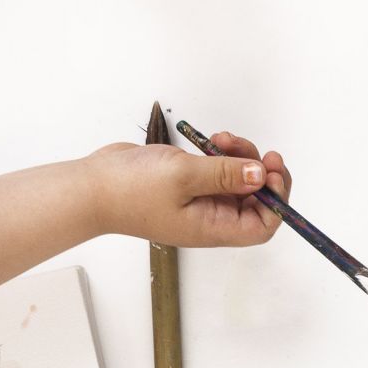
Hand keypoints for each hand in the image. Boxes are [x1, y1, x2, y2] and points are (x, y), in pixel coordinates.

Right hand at [88, 131, 291, 247]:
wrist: (91, 186)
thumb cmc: (129, 190)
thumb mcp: (184, 177)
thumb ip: (226, 174)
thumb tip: (261, 176)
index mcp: (212, 227)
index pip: (261, 227)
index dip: (276, 202)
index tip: (272, 173)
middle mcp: (209, 218)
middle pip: (254, 201)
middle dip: (260, 173)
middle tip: (259, 152)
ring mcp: (198, 201)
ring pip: (237, 181)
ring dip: (240, 157)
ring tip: (223, 139)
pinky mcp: (187, 184)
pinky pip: (217, 170)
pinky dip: (221, 154)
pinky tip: (211, 141)